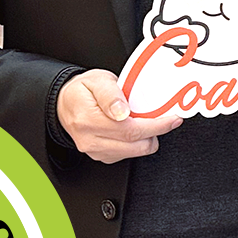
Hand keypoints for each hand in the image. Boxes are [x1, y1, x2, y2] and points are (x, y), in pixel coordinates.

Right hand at [57, 69, 181, 162]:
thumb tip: (122, 112)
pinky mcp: (100, 156)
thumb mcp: (98, 81)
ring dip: (146, 139)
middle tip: (165, 119)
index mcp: (89, 120)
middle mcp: (90, 140)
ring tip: (146, 121)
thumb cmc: (83, 91)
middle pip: (135, 145)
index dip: (156, 126)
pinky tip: (134, 129)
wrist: (65, 103)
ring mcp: (95, 151)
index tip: (172, 120)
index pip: (130, 130)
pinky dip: (136, 144)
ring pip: (133, 153)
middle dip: (156, 133)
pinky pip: (126, 155)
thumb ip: (111, 95)